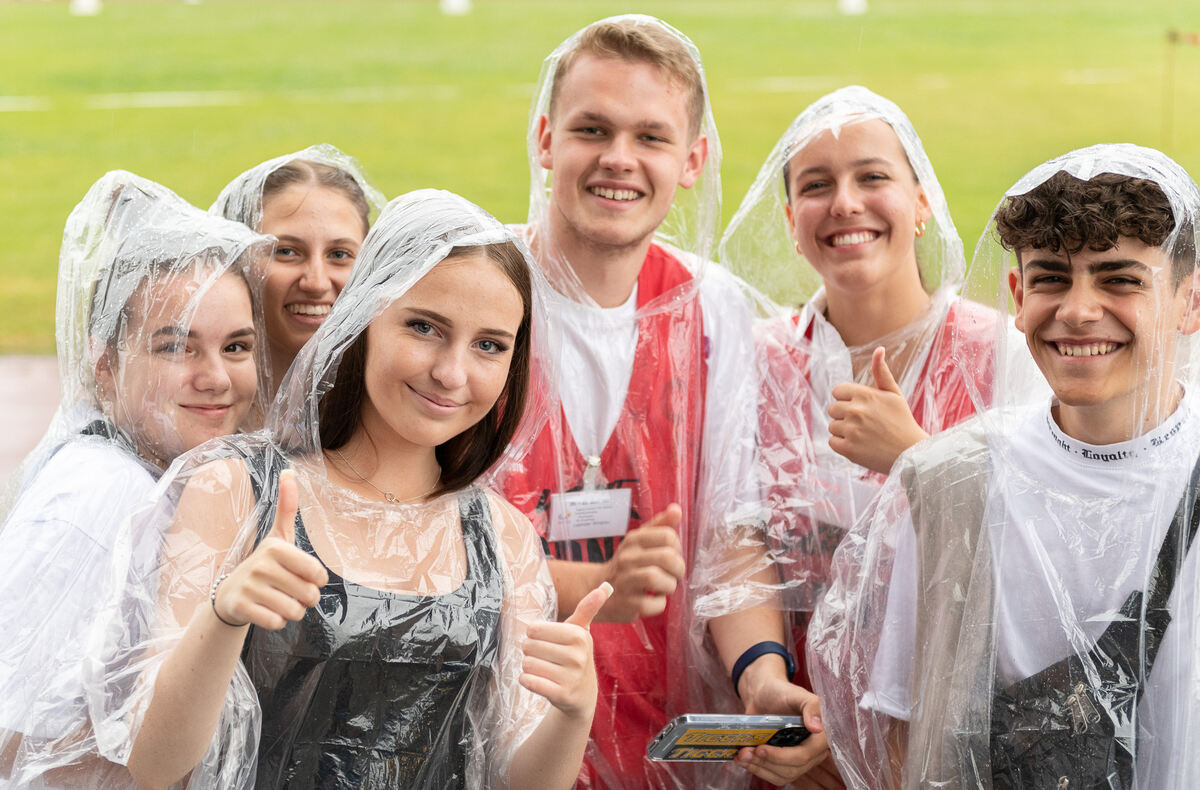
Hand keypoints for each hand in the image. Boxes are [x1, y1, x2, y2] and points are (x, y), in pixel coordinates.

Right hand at [212, 469, 328, 629]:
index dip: (317, 581)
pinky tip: (267, 611)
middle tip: (292, 592)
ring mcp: (249, 586)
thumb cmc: (264, 564)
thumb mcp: (278, 536)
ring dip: (293, 612)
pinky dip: (277, 621)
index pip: (318, 573)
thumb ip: (287, 507)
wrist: (230, 593)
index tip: (306, 577)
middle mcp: (261, 564)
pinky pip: (276, 622)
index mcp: (276, 546)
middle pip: (308, 595)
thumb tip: (289, 470)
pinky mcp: (241, 607)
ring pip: (294, 611)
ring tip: (280, 601)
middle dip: (306, 600)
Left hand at [520, 581, 612, 717]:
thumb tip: (606, 586)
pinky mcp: (561, 695)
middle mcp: (577, 656)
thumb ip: (588, 608)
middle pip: (528, 646)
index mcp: (579, 635)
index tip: (546, 641)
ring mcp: (571, 677)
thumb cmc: (575, 655)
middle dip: (530, 652)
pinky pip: (528, 681)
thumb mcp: (581, 632)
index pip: (534, 629)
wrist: (582, 694)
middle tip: (545, 658)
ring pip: (527, 664)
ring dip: (529, 667)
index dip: (533, 635)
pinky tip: (537, 681)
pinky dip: (526, 680)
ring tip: (544, 670)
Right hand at [599, 505, 684, 621]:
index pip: (668, 536)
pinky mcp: (628, 604)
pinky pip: (656, 604)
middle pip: (667, 557)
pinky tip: (652, 599)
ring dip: (670, 585)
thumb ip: (660, 526)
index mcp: (634, 540)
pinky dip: (660, 603)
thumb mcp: (640, 541)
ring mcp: (626, 581)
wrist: (597, 588)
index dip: (677, 548)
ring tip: (663, 587)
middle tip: (673, 574)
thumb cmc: (627, 563)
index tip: (670, 555)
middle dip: (678, 568)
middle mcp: (627, 558)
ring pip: (660, 579)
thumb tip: (677, 510)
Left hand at [736, 674, 839, 786]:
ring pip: (782, 776)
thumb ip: (811, 706)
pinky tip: (743, 761)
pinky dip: (757, 770)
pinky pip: (774, 776)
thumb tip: (817, 728)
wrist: (763, 696)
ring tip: (740, 755)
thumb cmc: (781, 692)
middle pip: (792, 769)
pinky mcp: (784, 764)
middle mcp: (812, 751)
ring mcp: (797, 760)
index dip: (782, 756)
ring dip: (759, 768)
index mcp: (820, 736)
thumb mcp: (796, 694)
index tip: (760, 748)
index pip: (805, 755)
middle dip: (766, 762)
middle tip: (744, 752)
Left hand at [827, 347, 928, 474]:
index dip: (847, 399)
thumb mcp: (894, 394)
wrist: (911, 453)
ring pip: (832, 426)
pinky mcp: (848, 449)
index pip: (838, 391)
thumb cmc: (903, 421)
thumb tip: (879, 349)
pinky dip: (842, 445)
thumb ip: (882, 373)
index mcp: (865, 395)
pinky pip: (832, 442)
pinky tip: (859, 445)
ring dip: (844, 431)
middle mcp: (856, 411)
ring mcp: (851, 430)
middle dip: (844, 415)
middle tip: (864, 423)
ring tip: (864, 435)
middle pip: (833, 408)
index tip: (860, 407)